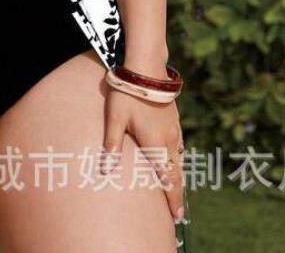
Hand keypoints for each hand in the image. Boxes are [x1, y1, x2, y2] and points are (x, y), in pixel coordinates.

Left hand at [102, 66, 185, 223]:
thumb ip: (111, 144)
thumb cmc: (128, 93)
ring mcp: (174, 127)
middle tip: (178, 211)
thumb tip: (105, 171)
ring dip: (178, 174)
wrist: (146, 67)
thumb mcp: (114, 118)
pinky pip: (178, 143)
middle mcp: (169, 139)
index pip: (168, 179)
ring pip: (179, 157)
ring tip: (174, 186)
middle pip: (178, 172)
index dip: (173, 199)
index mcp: (156, 144)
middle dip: (178, 192)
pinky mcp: (174, 117)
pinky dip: (176, 156)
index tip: (176, 217)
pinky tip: (172, 156)